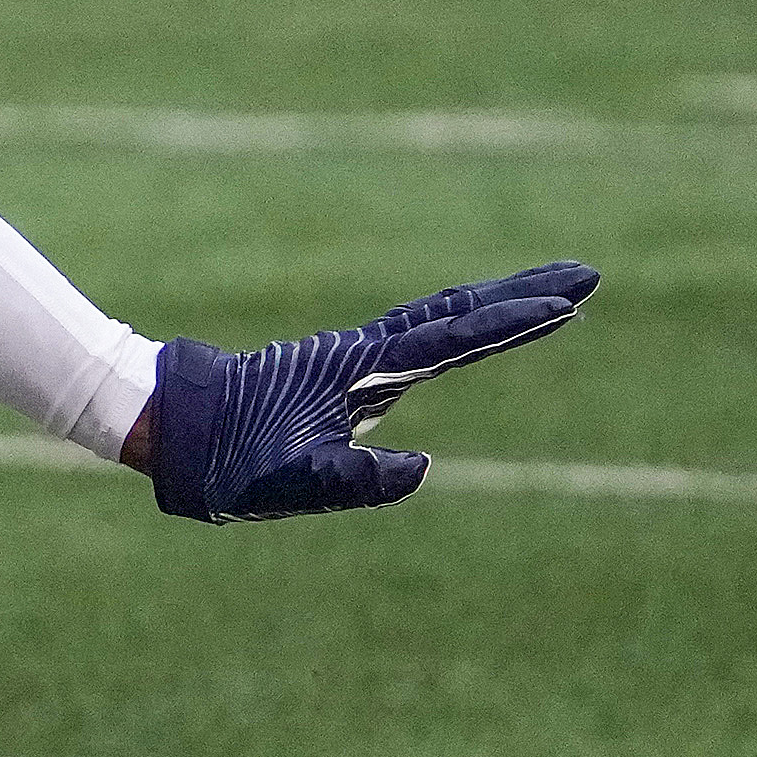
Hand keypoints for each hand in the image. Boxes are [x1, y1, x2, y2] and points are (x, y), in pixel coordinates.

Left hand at [144, 262, 597, 521]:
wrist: (170, 429)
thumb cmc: (225, 461)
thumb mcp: (289, 483)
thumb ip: (354, 480)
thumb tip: (424, 470)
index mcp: (362, 372)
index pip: (454, 339)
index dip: (513, 323)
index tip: (568, 303)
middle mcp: (366, 354)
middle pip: (460, 312)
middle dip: (524, 294)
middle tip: (586, 273)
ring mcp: (357, 358)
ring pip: (441, 318)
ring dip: (496, 302)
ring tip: (551, 289)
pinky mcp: (344, 371)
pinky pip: (416, 336)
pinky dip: (455, 322)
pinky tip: (468, 324)